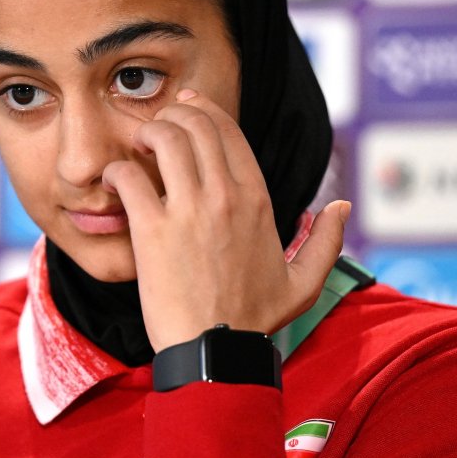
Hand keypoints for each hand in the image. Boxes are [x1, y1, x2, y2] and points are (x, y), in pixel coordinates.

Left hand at [101, 89, 349, 352]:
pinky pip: (129, 177)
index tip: (186, 105)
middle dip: (172, 114)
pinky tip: (114, 182)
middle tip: (156, 127)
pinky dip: (116, 171)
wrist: (216, 352)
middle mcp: (226, 195)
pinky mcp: (154, 230)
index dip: (204, 109)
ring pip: (165, 138)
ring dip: (147, 132)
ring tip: (137, 147)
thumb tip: (342, 206)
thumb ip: (327, 241)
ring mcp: (189, 210)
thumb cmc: (254, 320)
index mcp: (258, 200)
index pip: (229, 131)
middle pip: (195, 124)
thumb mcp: (304, 283)